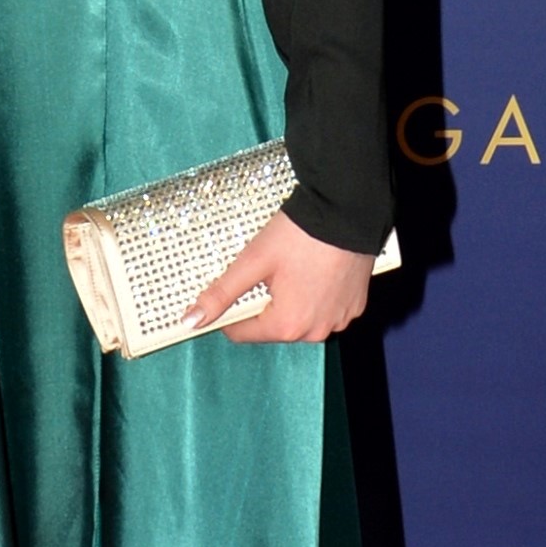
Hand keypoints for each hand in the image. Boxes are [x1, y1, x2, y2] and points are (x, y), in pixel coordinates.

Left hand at [182, 208, 373, 344]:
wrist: (346, 212)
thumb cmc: (299, 236)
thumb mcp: (252, 262)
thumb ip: (221, 294)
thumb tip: (191, 320)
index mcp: (287, 325)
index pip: (242, 333)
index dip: (229, 312)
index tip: (230, 288)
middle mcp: (316, 331)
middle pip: (272, 327)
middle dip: (262, 304)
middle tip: (265, 271)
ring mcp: (338, 320)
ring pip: (300, 319)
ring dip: (290, 302)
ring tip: (291, 269)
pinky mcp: (354, 307)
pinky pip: (324, 310)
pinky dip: (315, 297)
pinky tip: (313, 272)